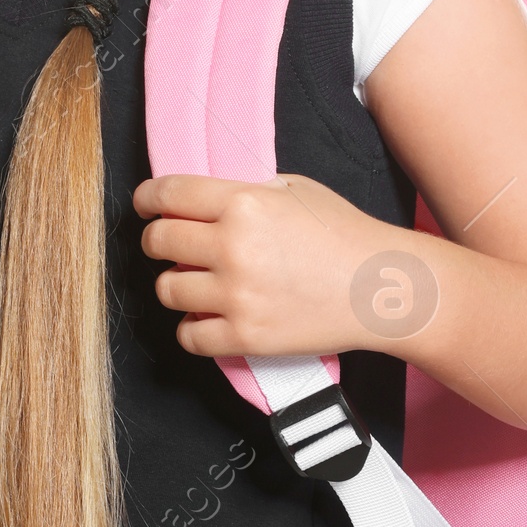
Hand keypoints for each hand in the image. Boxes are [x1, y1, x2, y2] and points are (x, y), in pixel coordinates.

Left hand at [133, 171, 423, 359]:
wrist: (381, 287)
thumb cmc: (343, 233)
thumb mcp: (294, 189)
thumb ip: (244, 191)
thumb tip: (200, 201)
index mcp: (243, 203)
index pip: (168, 195)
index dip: (147, 199)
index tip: (145, 205)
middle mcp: (233, 247)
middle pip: (158, 242)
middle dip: (157, 241)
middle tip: (168, 244)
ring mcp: (237, 296)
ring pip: (167, 290)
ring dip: (175, 284)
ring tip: (195, 282)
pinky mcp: (246, 337)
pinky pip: (189, 336)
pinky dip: (192, 327)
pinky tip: (207, 317)